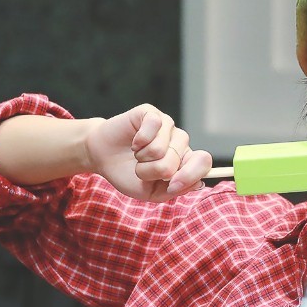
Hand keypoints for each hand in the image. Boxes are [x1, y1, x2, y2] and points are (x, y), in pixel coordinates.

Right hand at [85, 104, 212, 201]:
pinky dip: (138, 141)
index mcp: (185, 161)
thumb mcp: (151, 193)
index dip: (190, 174)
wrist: (102, 159)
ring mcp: (167, 126)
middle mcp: (180, 142)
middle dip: (151, 172)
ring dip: (142, 158)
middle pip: (175, 161)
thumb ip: (176, 189)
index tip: (171, 185)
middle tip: (140, 169)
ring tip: (136, 156)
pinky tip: (134, 143)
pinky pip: (153, 126)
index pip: (203, 162)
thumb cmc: (128, 175)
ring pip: (161, 148)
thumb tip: (199, 182)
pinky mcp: (152, 113)